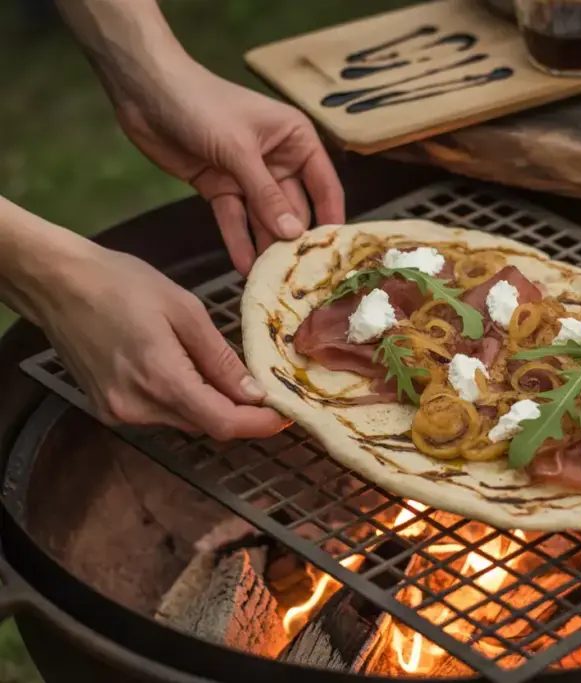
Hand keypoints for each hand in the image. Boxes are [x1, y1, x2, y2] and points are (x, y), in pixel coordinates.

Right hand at [32, 235, 288, 439]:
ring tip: (222, 369)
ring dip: (210, 402)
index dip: (260, 424)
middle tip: (264, 385)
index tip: (285, 414)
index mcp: (161, 379)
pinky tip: (184, 368)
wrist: (58, 283)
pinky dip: (181, 397)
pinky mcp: (108, 408)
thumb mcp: (185, 311)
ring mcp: (119, 411)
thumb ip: (220, 358)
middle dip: (239, 409)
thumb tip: (254, 392)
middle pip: (206, 424)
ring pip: (184, 420)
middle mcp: (138, 406)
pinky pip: (160, 412)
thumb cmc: (120, 284)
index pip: (223, 423)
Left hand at [113, 59, 344, 274]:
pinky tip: (243, 266)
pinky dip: (238, 240)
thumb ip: (266, 194)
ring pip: (264, 219)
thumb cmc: (200, 104)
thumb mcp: (239, 150)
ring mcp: (248, 177)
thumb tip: (292, 233)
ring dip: (266, 245)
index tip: (336, 252)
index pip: (323, 184)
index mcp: (296, 140)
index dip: (331, 217)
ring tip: (272, 278)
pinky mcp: (221, 188)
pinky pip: (234, 220)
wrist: (144, 92)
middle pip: (294, 208)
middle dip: (294, 238)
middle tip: (299, 275)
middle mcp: (278, 160)